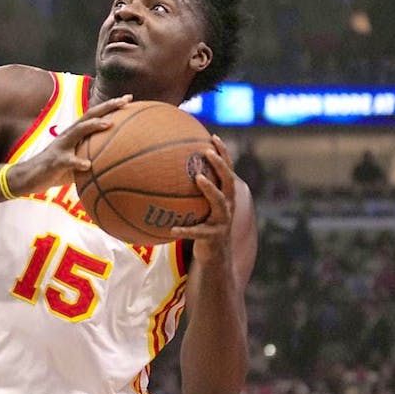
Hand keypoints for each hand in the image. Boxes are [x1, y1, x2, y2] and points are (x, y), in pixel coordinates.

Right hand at [8, 94, 131, 194]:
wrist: (29, 177)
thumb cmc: (57, 169)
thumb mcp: (77, 160)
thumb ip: (93, 156)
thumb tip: (118, 162)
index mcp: (75, 134)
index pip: (95, 115)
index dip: (111, 106)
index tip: (130, 98)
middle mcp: (68, 135)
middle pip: (89, 116)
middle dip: (107, 106)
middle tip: (125, 100)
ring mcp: (61, 147)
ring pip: (78, 132)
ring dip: (93, 126)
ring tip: (109, 124)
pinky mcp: (55, 161)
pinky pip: (68, 161)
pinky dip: (78, 162)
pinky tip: (88, 165)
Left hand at [170, 135, 235, 263]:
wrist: (215, 256)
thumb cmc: (203, 225)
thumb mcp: (200, 206)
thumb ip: (190, 190)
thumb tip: (166, 170)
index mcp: (225, 196)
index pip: (228, 170)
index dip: (223, 153)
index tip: (213, 137)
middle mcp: (228, 206)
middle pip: (228, 181)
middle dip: (220, 165)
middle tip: (207, 152)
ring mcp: (223, 221)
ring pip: (220, 202)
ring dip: (210, 189)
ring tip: (198, 178)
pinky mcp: (214, 237)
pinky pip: (199, 232)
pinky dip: (187, 229)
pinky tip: (172, 228)